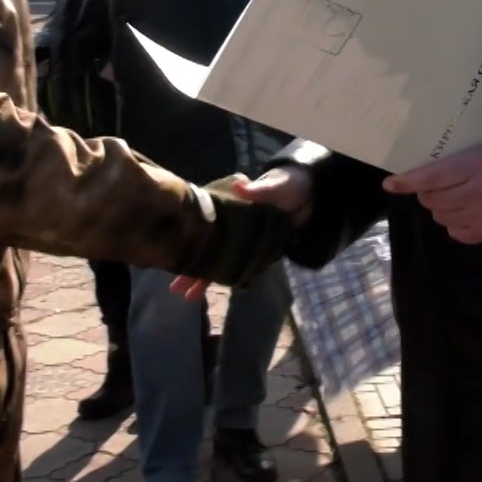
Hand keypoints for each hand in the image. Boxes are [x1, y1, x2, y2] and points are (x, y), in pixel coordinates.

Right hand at [172, 167, 312, 300]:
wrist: (310, 194)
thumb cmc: (286, 185)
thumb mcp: (273, 186)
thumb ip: (257, 190)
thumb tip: (240, 184)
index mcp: (228, 208)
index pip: (203, 229)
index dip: (189, 244)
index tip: (172, 257)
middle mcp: (231, 226)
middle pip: (208, 250)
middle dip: (193, 269)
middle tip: (176, 290)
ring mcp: (244, 239)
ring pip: (221, 261)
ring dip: (207, 278)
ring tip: (189, 297)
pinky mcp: (258, 249)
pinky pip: (241, 265)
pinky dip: (231, 276)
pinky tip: (219, 289)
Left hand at [384, 141, 481, 244]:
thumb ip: (456, 160)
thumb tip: (422, 175)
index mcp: (476, 166)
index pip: (433, 175)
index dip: (408, 181)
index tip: (390, 183)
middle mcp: (475, 193)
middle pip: (432, 199)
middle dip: (428, 192)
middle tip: (440, 186)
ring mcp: (479, 218)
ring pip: (440, 216)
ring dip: (441, 207)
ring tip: (458, 198)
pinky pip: (454, 231)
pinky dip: (454, 222)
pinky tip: (468, 213)